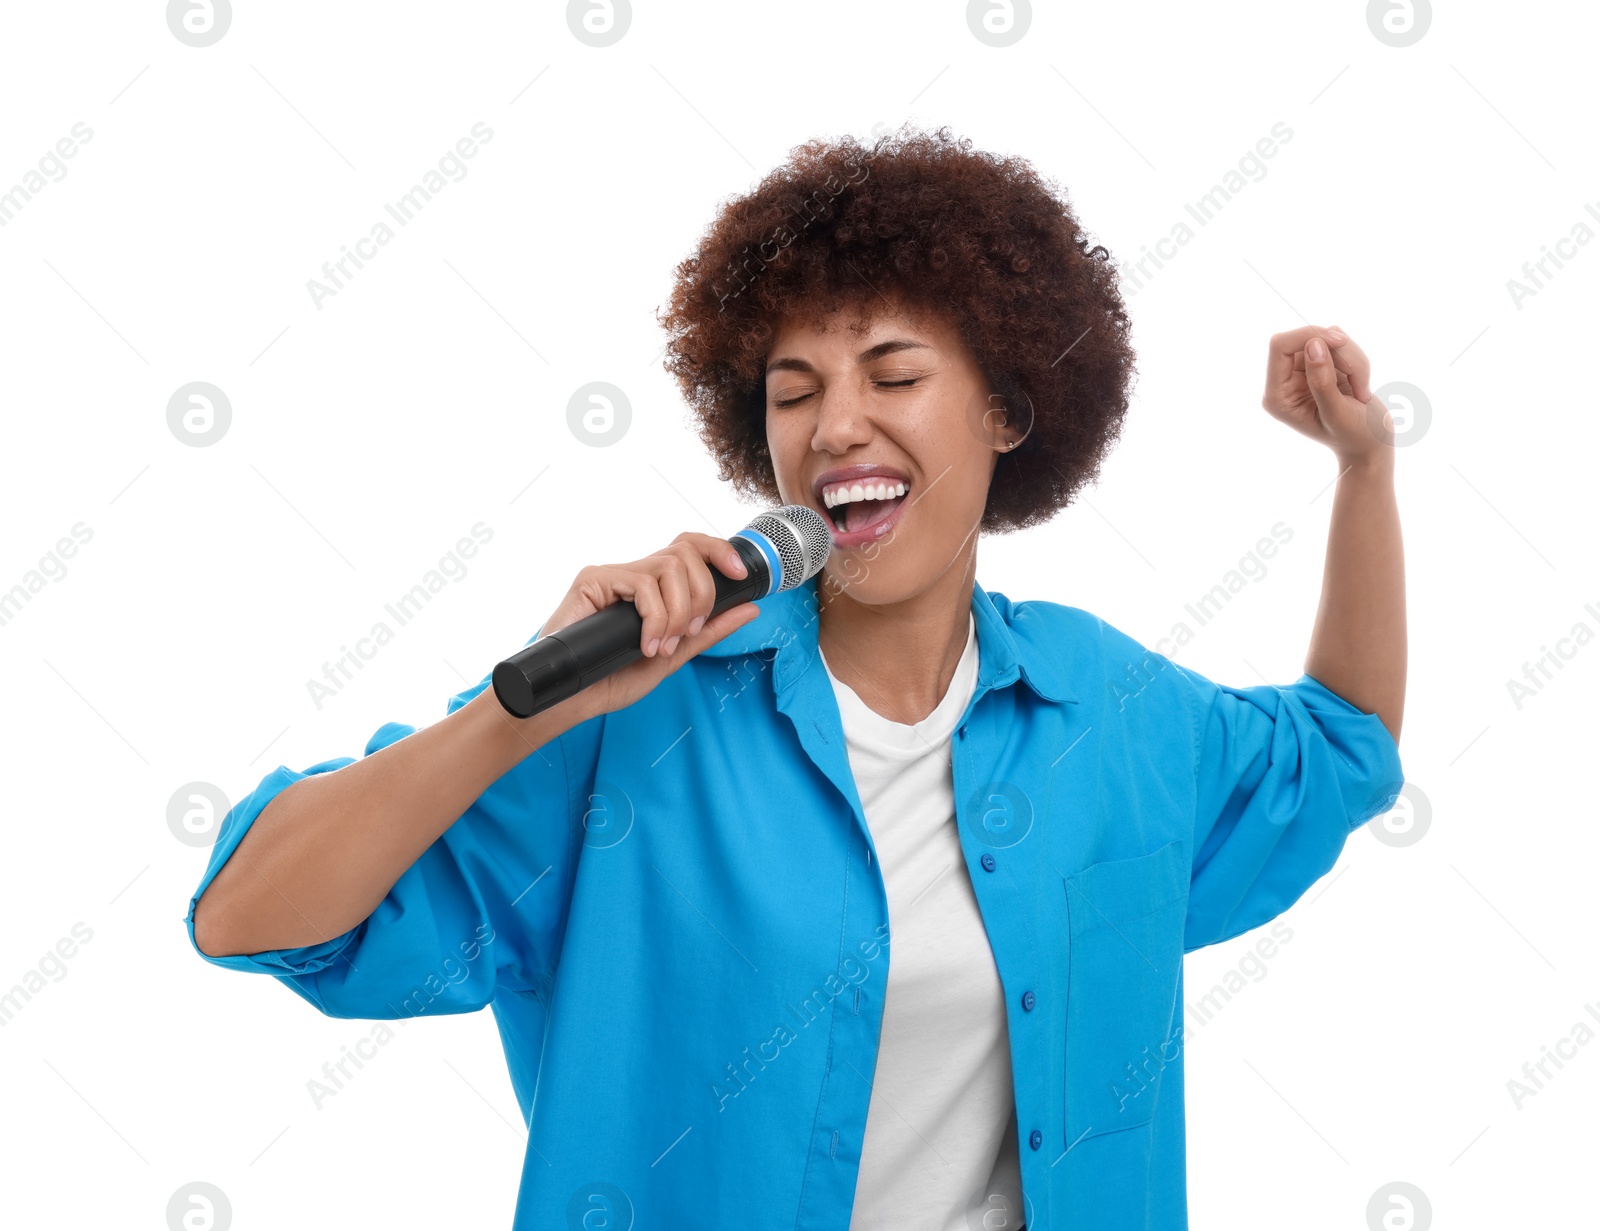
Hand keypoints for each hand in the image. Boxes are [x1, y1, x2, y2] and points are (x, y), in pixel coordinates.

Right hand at [539, 532, 761, 718]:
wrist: (572, 699)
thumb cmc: (613, 678)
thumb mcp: (673, 656)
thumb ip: (708, 631)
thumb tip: (750, 608)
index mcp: (655, 587)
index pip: (691, 547)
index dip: (719, 551)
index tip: (741, 575)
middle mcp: (635, 574)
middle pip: (686, 551)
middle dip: (702, 593)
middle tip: (688, 632)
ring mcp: (613, 574)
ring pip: (668, 567)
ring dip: (678, 613)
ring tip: (661, 646)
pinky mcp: (593, 579)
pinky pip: (642, 584)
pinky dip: (655, 618)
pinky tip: (645, 644)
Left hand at [1260, 325, 1389, 467]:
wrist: (1371, 443)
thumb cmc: (1355, 436)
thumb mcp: (1338, 413)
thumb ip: (1322, 381)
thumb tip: (1312, 344)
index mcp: (1278, 395)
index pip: (1280, 346)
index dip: (1308, 336)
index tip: (1339, 342)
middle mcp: (1286, 380)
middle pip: (1308, 339)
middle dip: (1340, 353)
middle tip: (1359, 382)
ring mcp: (1304, 371)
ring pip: (1329, 339)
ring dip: (1354, 361)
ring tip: (1361, 391)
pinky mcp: (1323, 364)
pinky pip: (1341, 344)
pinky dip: (1357, 361)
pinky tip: (1360, 385)